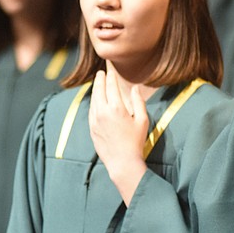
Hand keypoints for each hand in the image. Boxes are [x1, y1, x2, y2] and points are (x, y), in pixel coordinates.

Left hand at [89, 66, 149, 204]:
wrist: (122, 161)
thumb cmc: (136, 142)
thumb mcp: (142, 121)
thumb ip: (138, 102)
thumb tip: (135, 88)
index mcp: (117, 109)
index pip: (111, 87)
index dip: (110, 77)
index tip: (110, 71)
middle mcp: (103, 112)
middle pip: (98, 90)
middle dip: (99, 80)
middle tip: (100, 73)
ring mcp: (95, 120)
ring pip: (93, 100)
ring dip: (95, 90)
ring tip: (97, 84)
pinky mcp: (91, 128)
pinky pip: (91, 110)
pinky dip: (93, 102)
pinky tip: (95, 101)